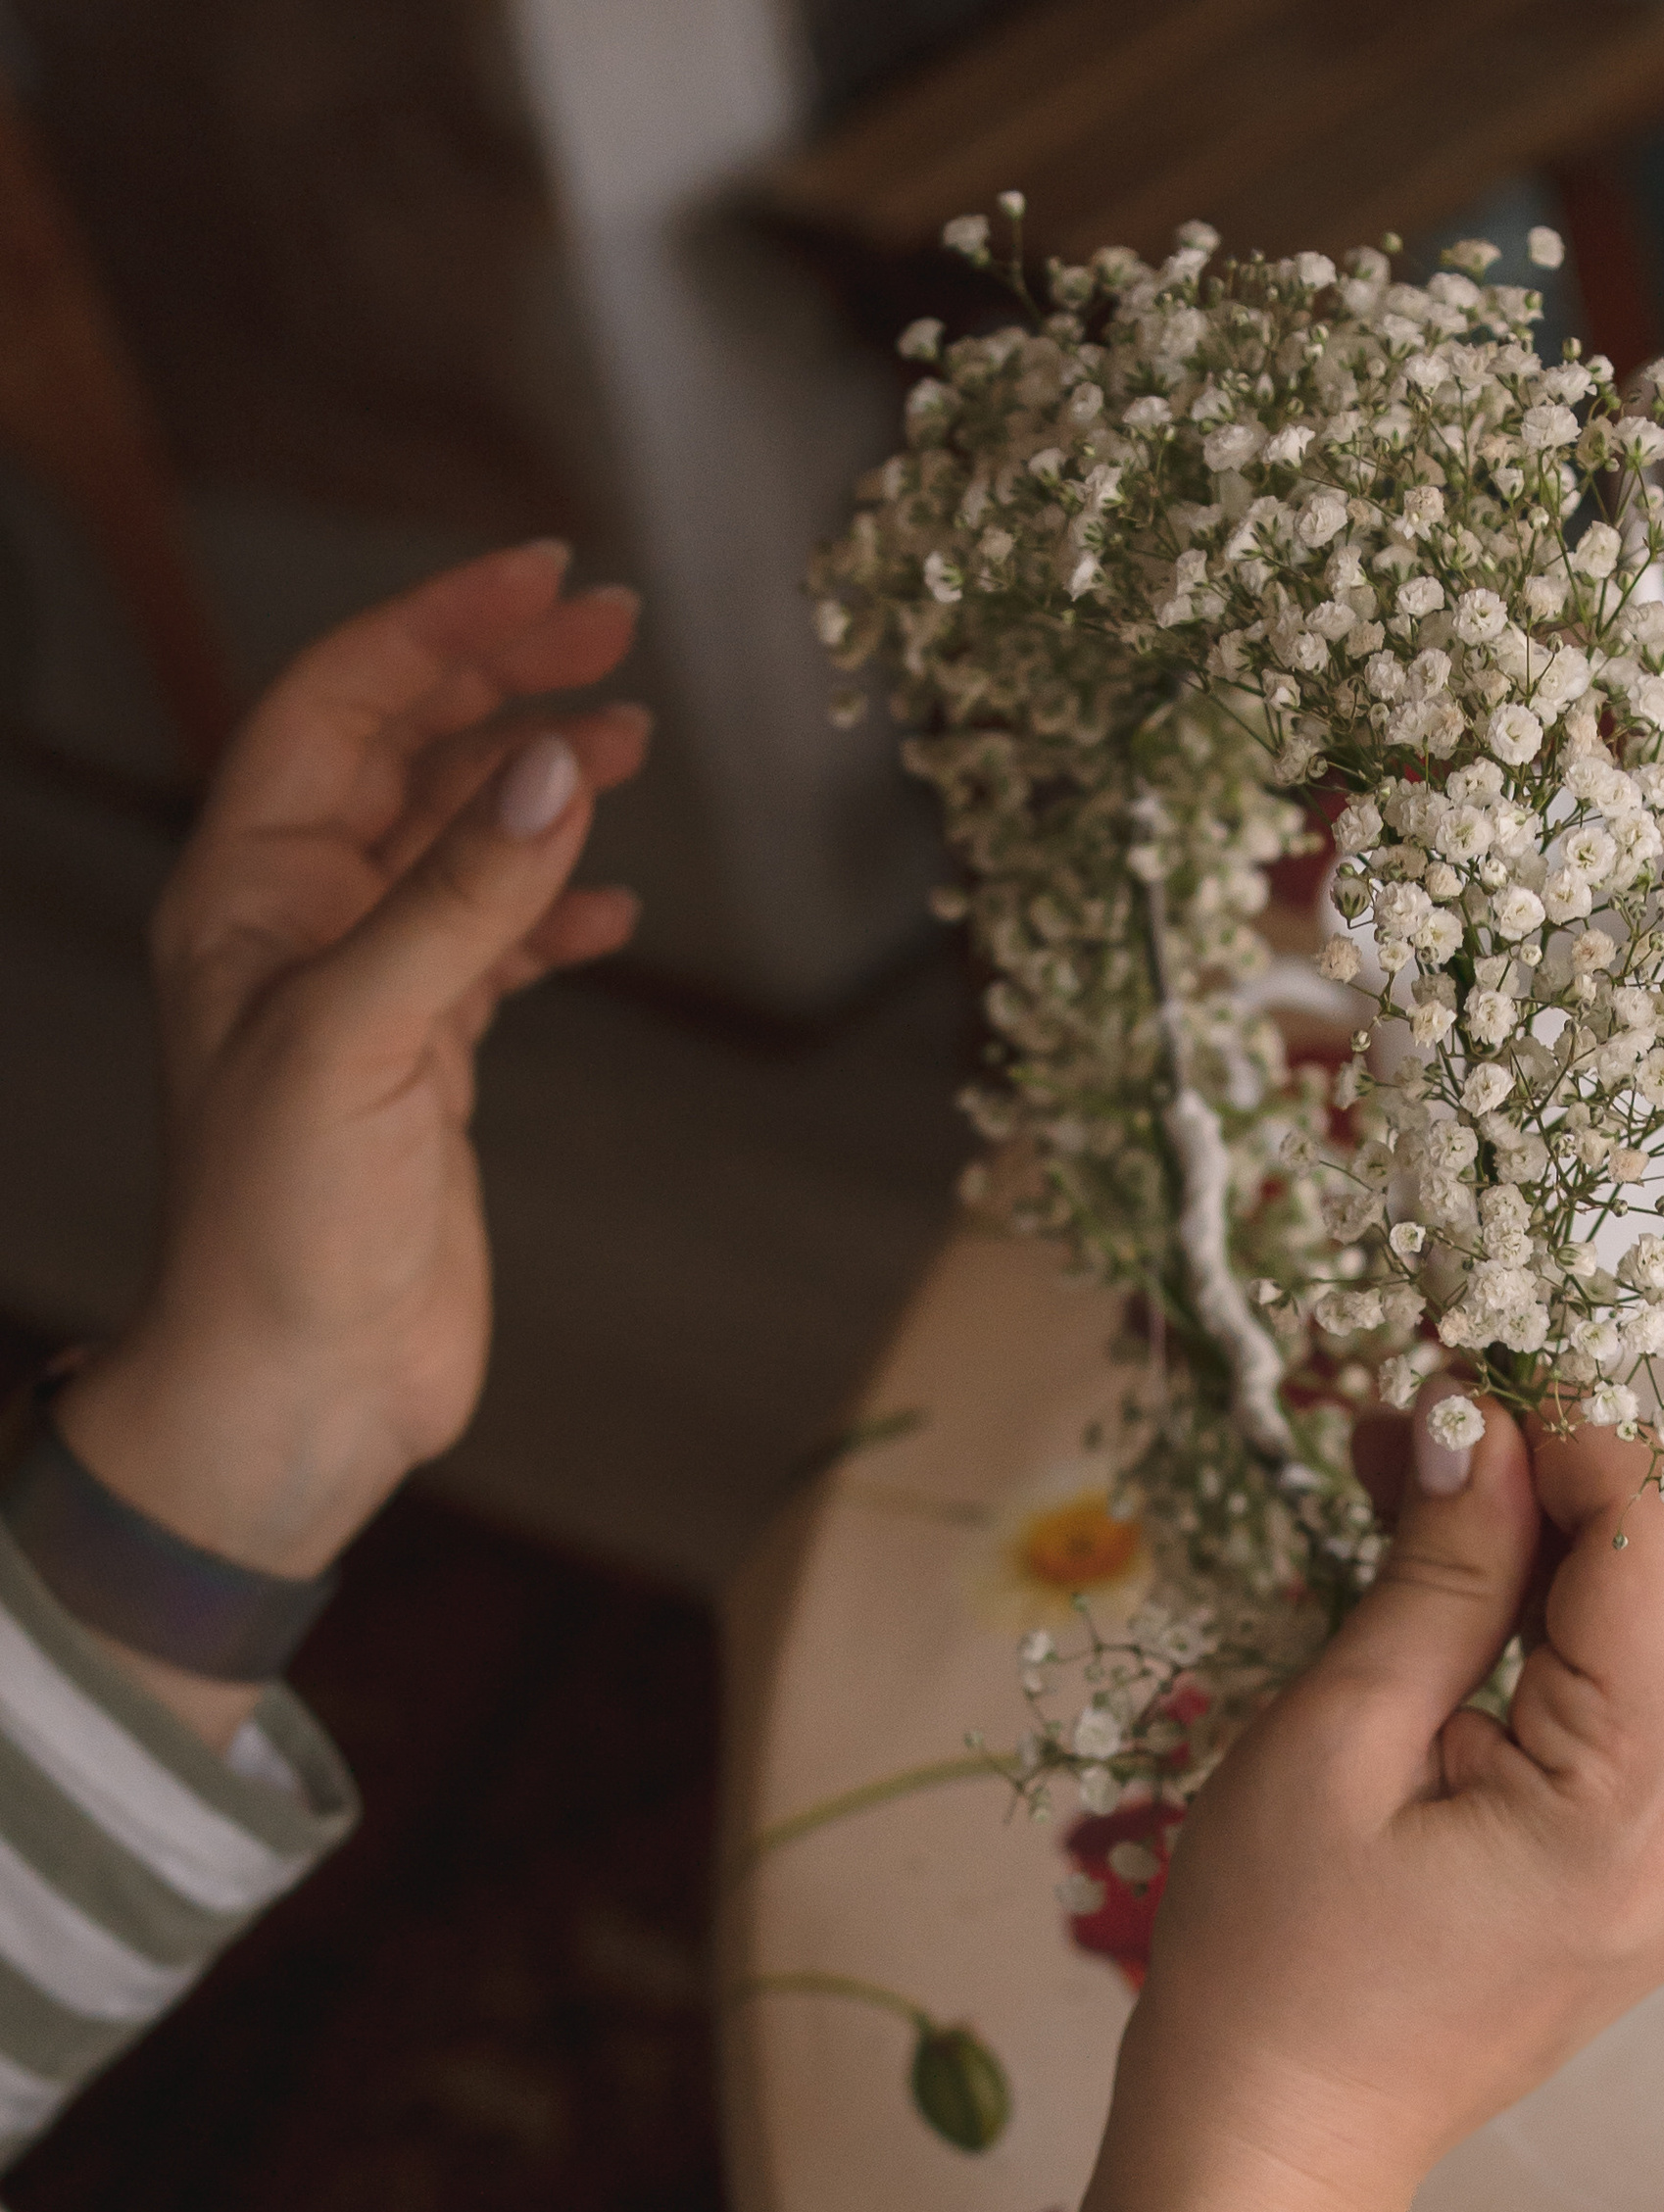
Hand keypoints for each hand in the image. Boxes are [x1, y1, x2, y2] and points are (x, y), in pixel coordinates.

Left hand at [53, 542, 650, 1735]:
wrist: (294, 1390)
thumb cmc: (282, 1226)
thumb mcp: (365, 1039)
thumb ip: (463, 901)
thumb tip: (556, 766)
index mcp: (245, 893)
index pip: (342, 707)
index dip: (441, 632)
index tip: (545, 580)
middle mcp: (298, 927)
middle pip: (406, 757)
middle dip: (503, 686)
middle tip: (614, 634)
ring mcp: (365, 997)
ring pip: (459, 848)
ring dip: (540, 790)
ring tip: (630, 744)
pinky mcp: (424, 1069)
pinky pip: (494, 954)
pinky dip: (557, 920)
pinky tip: (618, 910)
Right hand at [1078, 1394, 1663, 2211]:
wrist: (1282, 2144)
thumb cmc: (1276, 1971)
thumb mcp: (1336, 1743)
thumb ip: (1439, 1572)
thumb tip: (1483, 1418)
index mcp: (1647, 1805)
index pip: (1654, 1536)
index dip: (1562, 1424)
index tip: (1458, 1350)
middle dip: (1542, 1474)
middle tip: (1401, 1409)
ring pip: (1653, 1619)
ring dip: (1536, 1542)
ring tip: (1398, 1481)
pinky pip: (1635, 1692)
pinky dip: (1548, 1625)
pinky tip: (1446, 1581)